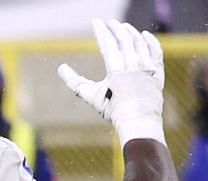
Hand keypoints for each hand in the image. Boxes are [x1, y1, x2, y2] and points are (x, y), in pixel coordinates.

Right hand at [59, 18, 165, 144]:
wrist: (138, 121)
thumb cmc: (113, 111)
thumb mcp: (91, 96)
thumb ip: (75, 82)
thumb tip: (60, 68)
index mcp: (116, 72)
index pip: (108, 45)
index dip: (101, 31)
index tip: (96, 21)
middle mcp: (133, 66)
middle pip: (125, 40)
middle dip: (116, 28)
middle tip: (109, 21)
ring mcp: (147, 68)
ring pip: (139, 43)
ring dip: (131, 32)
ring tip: (123, 26)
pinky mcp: (157, 71)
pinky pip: (155, 51)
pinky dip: (150, 41)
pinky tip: (144, 35)